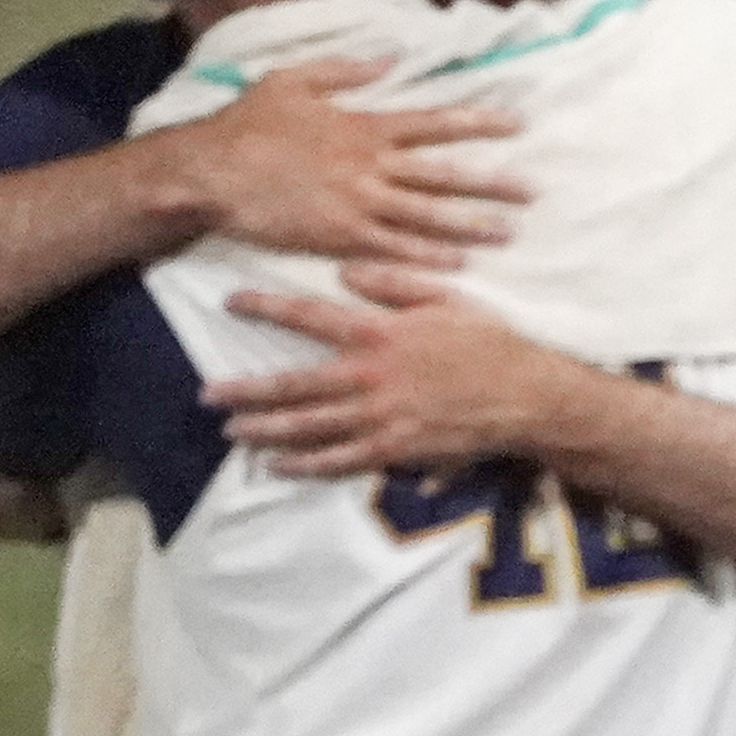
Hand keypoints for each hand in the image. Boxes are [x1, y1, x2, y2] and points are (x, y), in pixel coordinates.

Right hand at [166, 57, 524, 272]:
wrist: (209, 172)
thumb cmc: (246, 125)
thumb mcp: (292, 79)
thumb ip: (344, 70)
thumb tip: (390, 58)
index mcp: (362, 125)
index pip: (433, 122)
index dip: (477, 122)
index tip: (517, 123)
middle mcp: (368, 164)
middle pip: (443, 173)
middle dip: (491, 181)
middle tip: (533, 191)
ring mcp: (356, 202)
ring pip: (426, 215)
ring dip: (470, 224)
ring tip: (508, 233)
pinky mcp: (339, 236)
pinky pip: (394, 248)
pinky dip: (427, 255)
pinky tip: (459, 264)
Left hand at [209, 265, 583, 474]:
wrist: (526, 395)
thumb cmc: (488, 342)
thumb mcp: (445, 297)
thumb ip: (393, 281)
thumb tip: (345, 270)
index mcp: (380, 333)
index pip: (310, 317)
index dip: (266, 308)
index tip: (230, 302)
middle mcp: (371, 378)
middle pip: (296, 384)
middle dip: (248, 389)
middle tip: (208, 394)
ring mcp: (381, 418)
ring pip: (311, 427)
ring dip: (267, 430)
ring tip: (233, 431)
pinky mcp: (396, 449)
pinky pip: (342, 460)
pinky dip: (307, 464)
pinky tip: (278, 466)